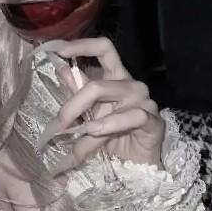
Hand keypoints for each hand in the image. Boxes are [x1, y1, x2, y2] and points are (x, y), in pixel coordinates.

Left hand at [36, 38, 164, 175]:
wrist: (135, 165)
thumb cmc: (112, 135)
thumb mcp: (89, 113)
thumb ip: (77, 92)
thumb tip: (61, 69)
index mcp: (115, 77)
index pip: (104, 49)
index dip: (83, 45)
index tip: (59, 51)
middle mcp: (131, 84)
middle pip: (97, 84)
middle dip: (73, 106)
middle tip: (58, 125)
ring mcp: (144, 101)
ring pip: (110, 102)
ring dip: (88, 125)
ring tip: (76, 144)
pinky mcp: (153, 120)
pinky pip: (132, 116)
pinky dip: (110, 126)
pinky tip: (98, 133)